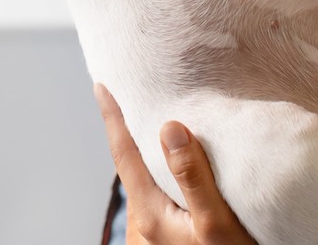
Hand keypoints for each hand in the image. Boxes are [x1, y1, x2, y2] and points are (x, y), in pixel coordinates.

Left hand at [97, 84, 254, 244]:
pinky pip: (160, 192)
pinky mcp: (171, 234)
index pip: (124, 153)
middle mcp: (146, 220)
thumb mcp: (215, 223)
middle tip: (127, 95)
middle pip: (131, 164)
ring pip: (146, 179)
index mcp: (149, 212)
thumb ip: (193, 177)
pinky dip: (162, 169)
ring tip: (152, 122)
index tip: (102, 86)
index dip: (113, 117)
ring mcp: (156, 230)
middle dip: (128, 130)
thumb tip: (170, 127)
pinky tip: (176, 165)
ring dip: (147, 151)